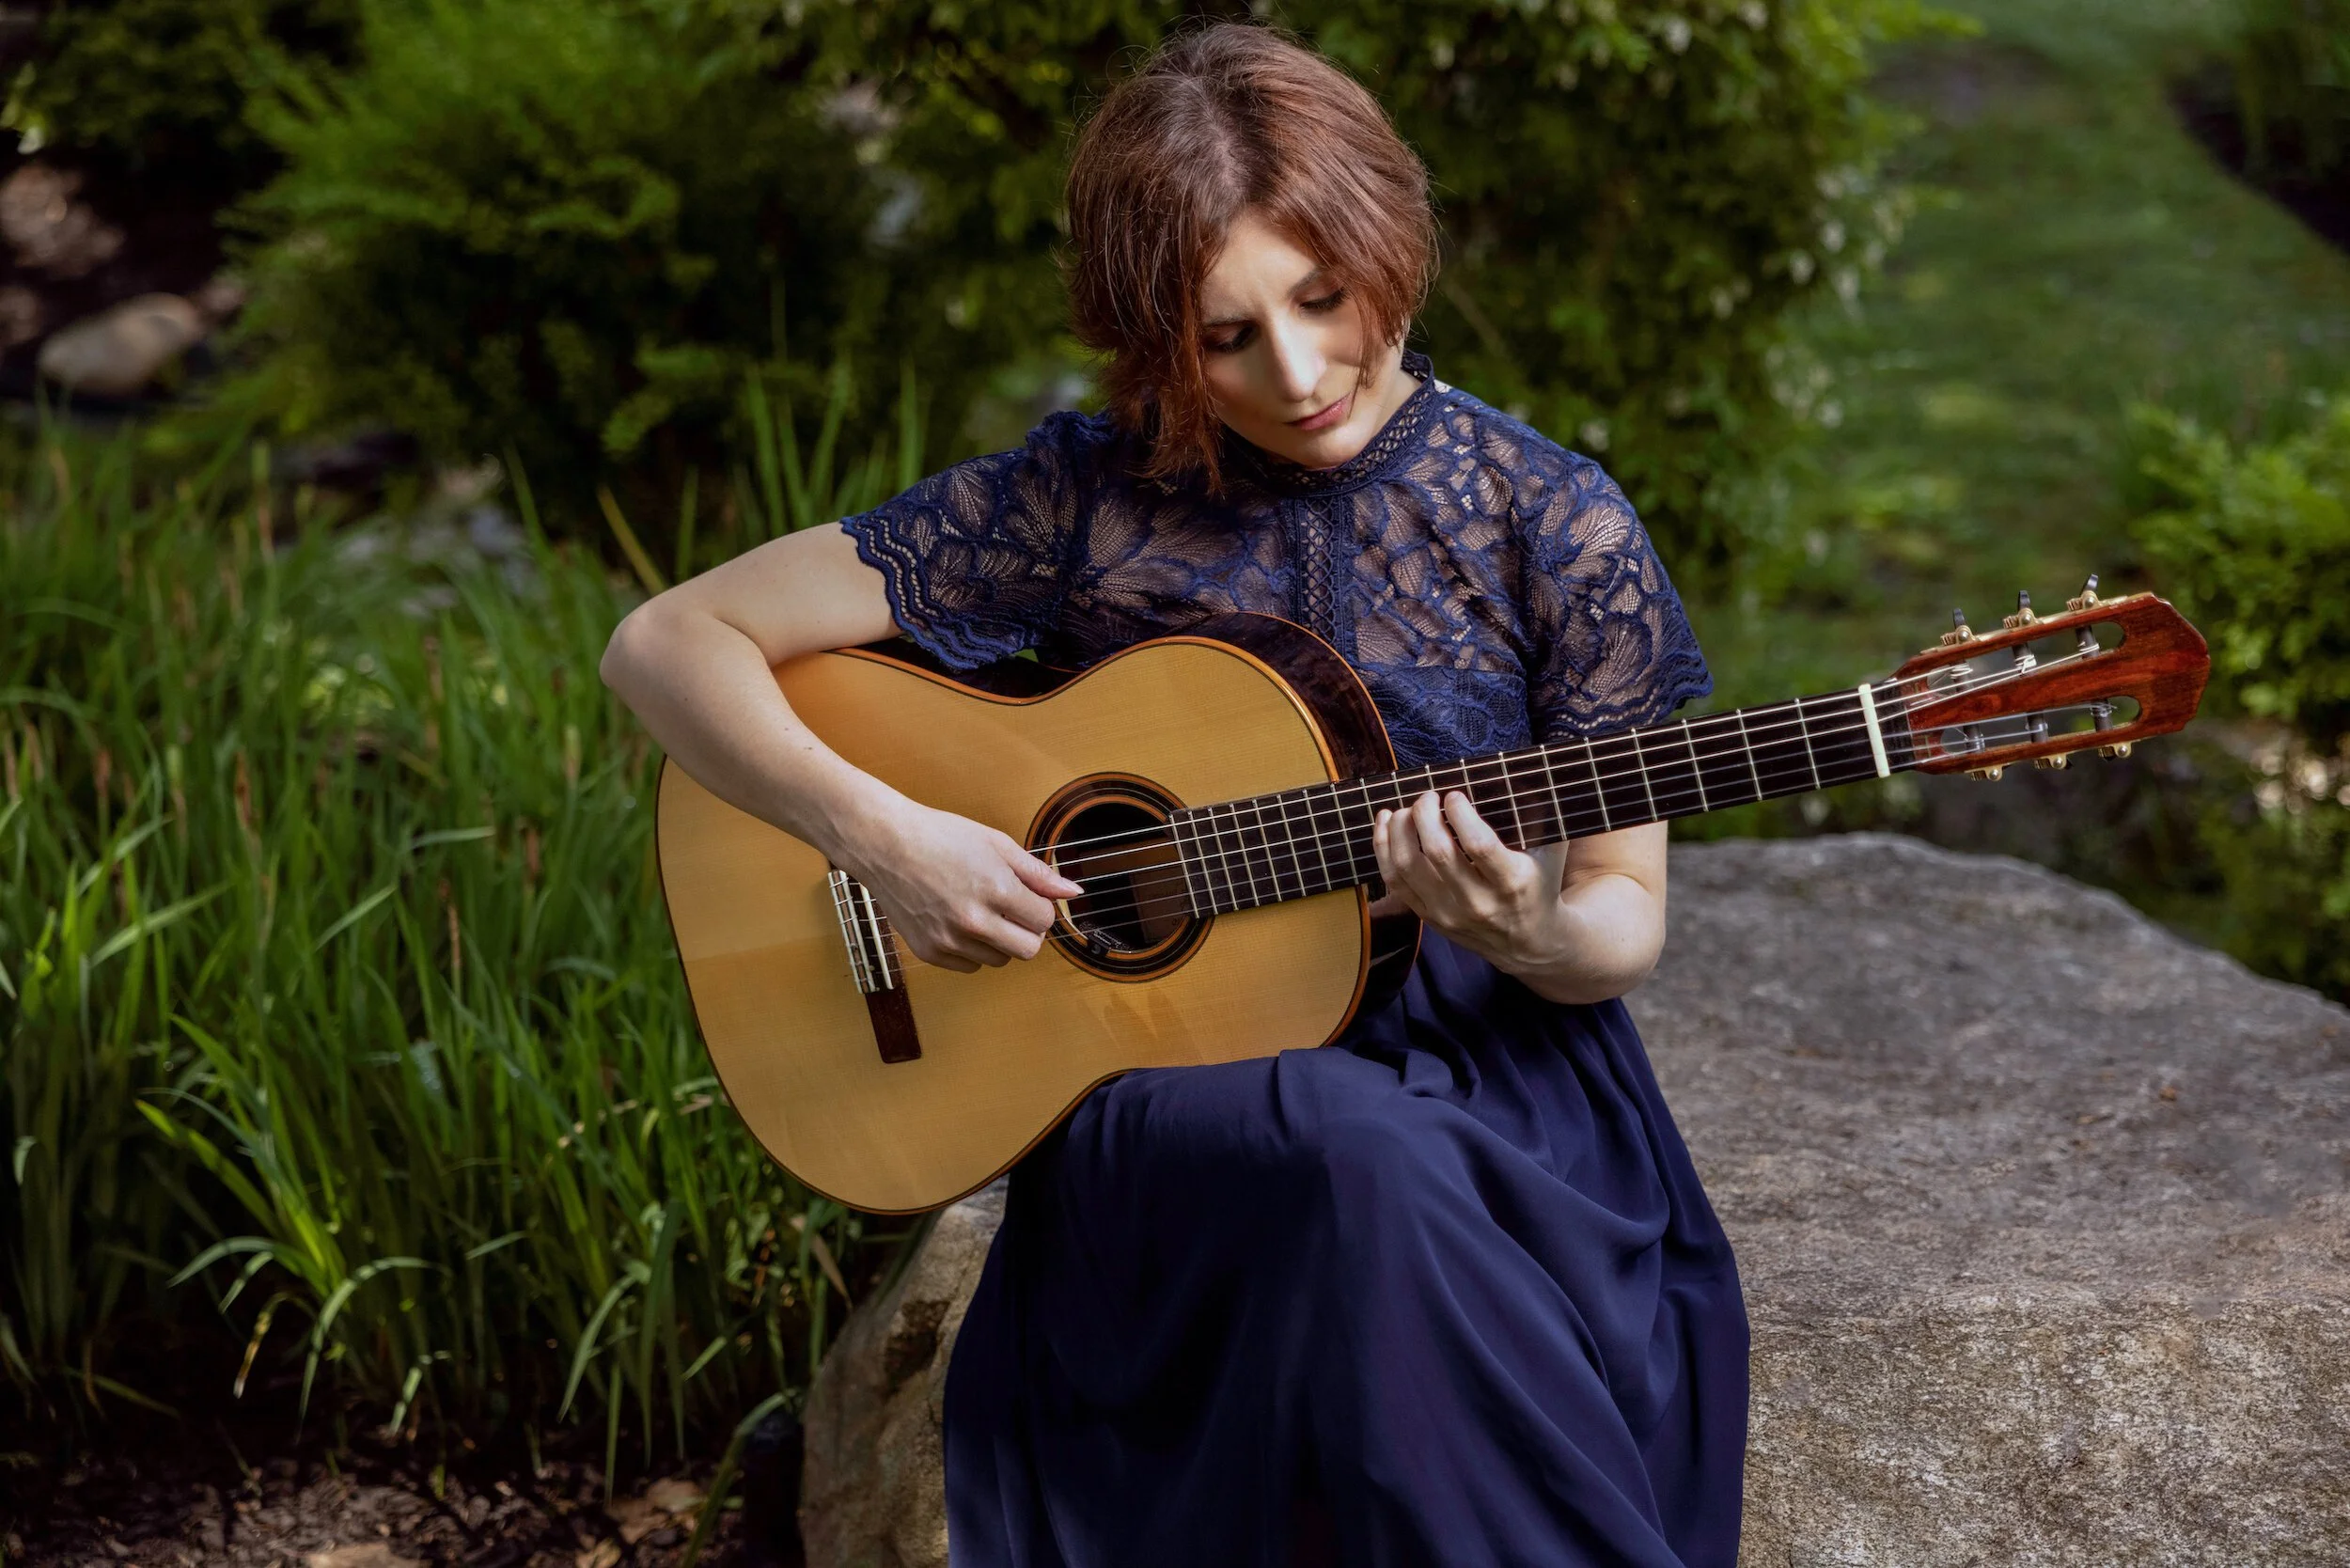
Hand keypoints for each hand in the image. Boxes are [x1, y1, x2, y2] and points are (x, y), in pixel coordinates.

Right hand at [838, 799, 1081, 972]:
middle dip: (1027, 931)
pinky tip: (959, 921)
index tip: (1027, 897)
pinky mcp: (930, 952)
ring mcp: (949, 940)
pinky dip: (972, 949)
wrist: (885, 844)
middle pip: (1027, 950)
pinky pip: (970, 966)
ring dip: (999, 941)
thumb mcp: (996, 844)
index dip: (1040, 907)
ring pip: (999, 961)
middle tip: (1011, 910)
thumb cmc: (940, 836)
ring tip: (980, 910)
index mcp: (996, 889)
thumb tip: (1073, 892)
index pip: (1044, 920)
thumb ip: (1038, 873)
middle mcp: (974, 920)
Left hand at [1372, 790, 1569, 974]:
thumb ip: (1540, 814)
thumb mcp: (1552, 852)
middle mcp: (1478, 902)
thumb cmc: (1540, 884)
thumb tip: (1516, 774)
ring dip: (1400, 829)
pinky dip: (1384, 848)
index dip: (1460, 813)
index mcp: (1512, 882)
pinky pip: (1394, 882)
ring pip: (1408, 866)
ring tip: (1406, 809)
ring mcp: (1449, 913)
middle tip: (1428, 797)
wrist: (1528, 943)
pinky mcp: (1429, 918)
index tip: (1454, 795)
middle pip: (1437, 852)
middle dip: (1425, 814)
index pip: (1478, 845)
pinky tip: (1387, 824)